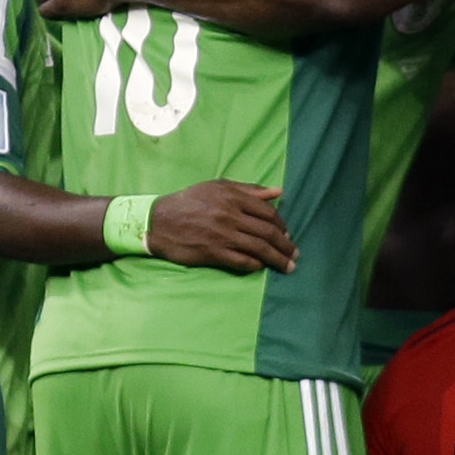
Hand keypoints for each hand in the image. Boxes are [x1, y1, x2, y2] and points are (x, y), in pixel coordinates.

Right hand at [148, 180, 296, 272]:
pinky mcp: (214, 253)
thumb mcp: (218, 187)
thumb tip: (278, 191)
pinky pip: (242, 261)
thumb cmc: (190, 201)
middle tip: (295, 254)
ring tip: (289, 266)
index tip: (287, 234)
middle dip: (286, 245)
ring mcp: (223, 235)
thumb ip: (249, 189)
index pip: (268, 212)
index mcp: (234, 197)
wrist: (159, 221)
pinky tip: (262, 267)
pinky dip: (256, 265)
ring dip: (278, 259)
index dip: (282, 225)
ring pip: (259, 248)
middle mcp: (231, 215)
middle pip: (268, 232)